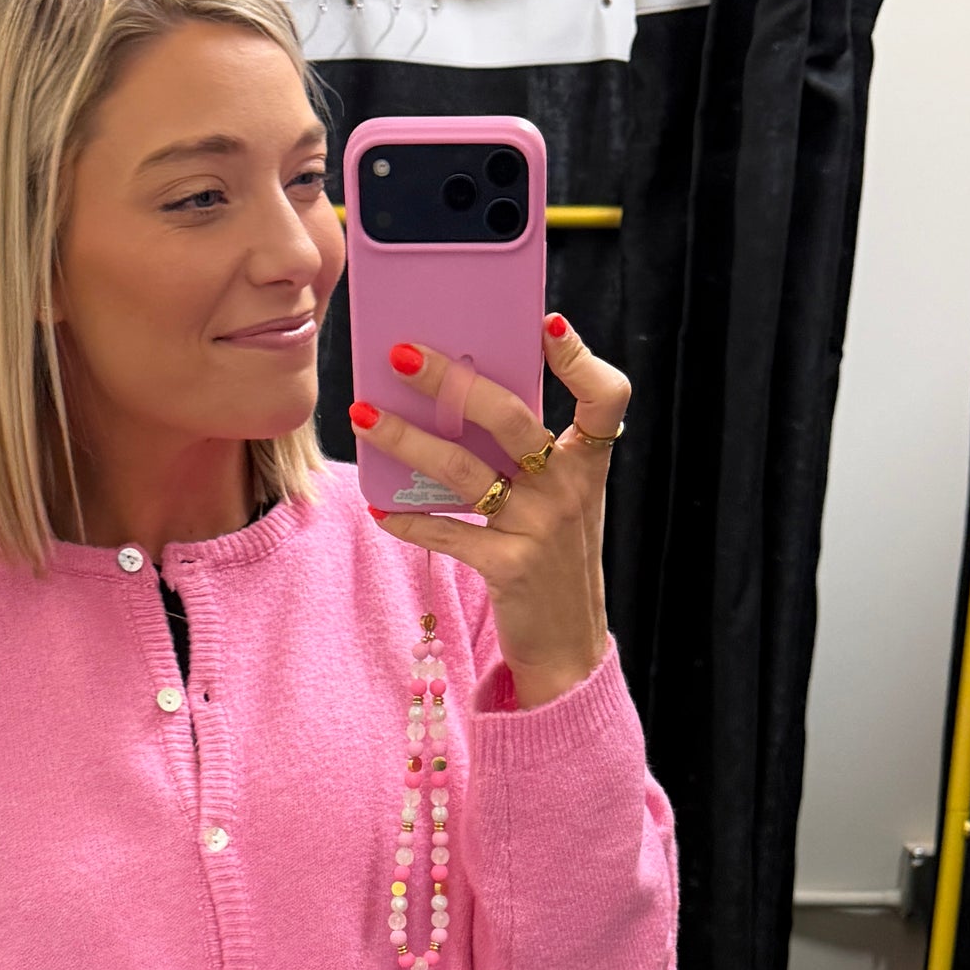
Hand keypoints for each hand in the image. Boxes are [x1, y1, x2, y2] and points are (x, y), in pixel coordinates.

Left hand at [352, 317, 626, 708]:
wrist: (567, 645)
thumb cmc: (554, 555)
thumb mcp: (561, 498)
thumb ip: (529, 452)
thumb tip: (458, 392)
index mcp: (588, 462)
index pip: (606, 398)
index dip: (581, 360)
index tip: (546, 325)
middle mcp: (570, 489)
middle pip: (511, 419)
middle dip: (453, 381)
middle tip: (404, 354)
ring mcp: (541, 528)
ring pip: (465, 470)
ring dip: (407, 439)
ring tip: (364, 416)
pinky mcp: (510, 567)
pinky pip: (449, 534)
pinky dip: (410, 521)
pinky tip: (378, 507)